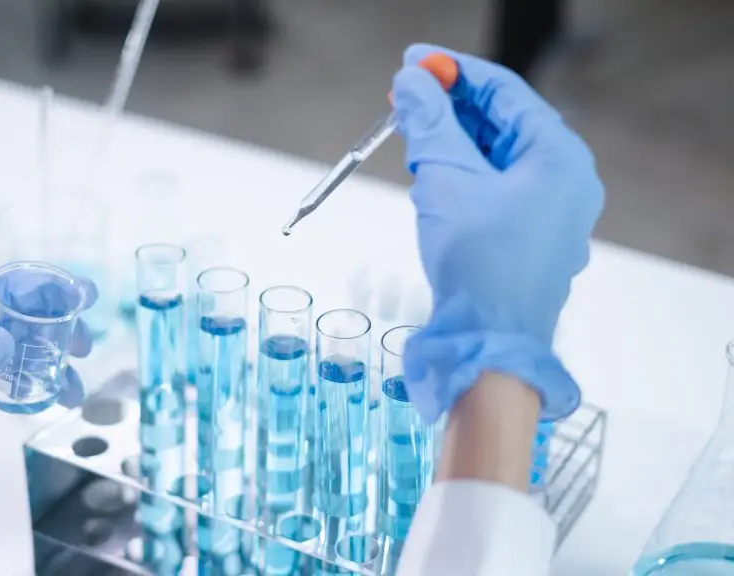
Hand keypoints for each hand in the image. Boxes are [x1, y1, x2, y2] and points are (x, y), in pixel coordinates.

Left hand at [0, 273, 97, 511]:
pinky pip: (16, 382)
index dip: (48, 286)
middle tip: (83, 345)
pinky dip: (39, 388)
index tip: (82, 293)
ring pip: (26, 350)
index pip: (8, 288)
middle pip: (26, 315)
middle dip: (60, 325)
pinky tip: (52, 400)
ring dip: (54, 363)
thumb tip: (6, 342)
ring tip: (73, 387)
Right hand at [391, 44, 603, 422]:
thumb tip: (411, 86)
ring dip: (452, 147)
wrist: (489, 344)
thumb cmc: (481, 266)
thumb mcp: (447, 181)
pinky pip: (495, 192)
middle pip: (501, 124)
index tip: (414, 63)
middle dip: (449, 111)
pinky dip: (462, 179)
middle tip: (404, 100)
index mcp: (559, 157)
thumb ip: (429, 124)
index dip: (453, 71)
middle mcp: (564, 182)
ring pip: (495, 160)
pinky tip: (431, 182)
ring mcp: (551, 215)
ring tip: (413, 144)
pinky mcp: (529, 240)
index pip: (504, 92)